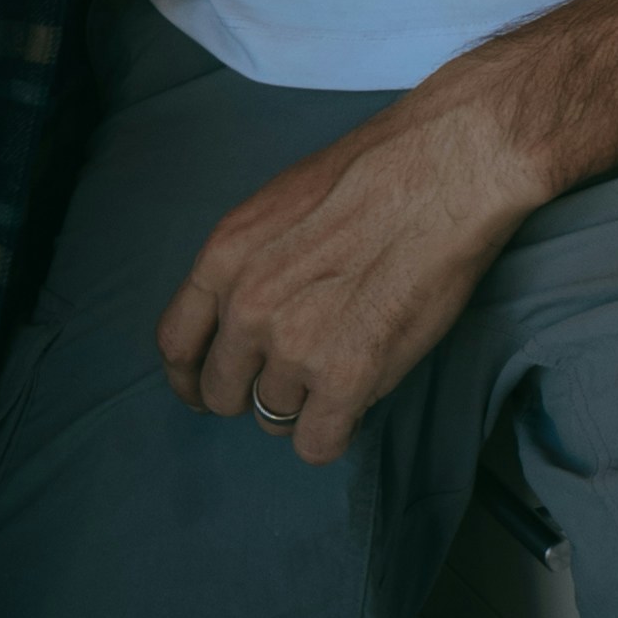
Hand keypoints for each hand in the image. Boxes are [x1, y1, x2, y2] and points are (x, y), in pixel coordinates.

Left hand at [155, 83, 544, 462]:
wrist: (440, 174)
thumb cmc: (373, 175)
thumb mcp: (279, 206)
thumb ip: (249, 265)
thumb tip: (245, 314)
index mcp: (224, 258)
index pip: (177, 344)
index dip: (191, 377)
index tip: (205, 389)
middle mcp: (247, 308)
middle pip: (222, 392)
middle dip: (253, 392)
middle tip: (293, 377)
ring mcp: (294, 346)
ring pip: (274, 417)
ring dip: (304, 404)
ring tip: (344, 364)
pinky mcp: (346, 377)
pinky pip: (317, 443)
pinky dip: (334, 432)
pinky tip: (356, 402)